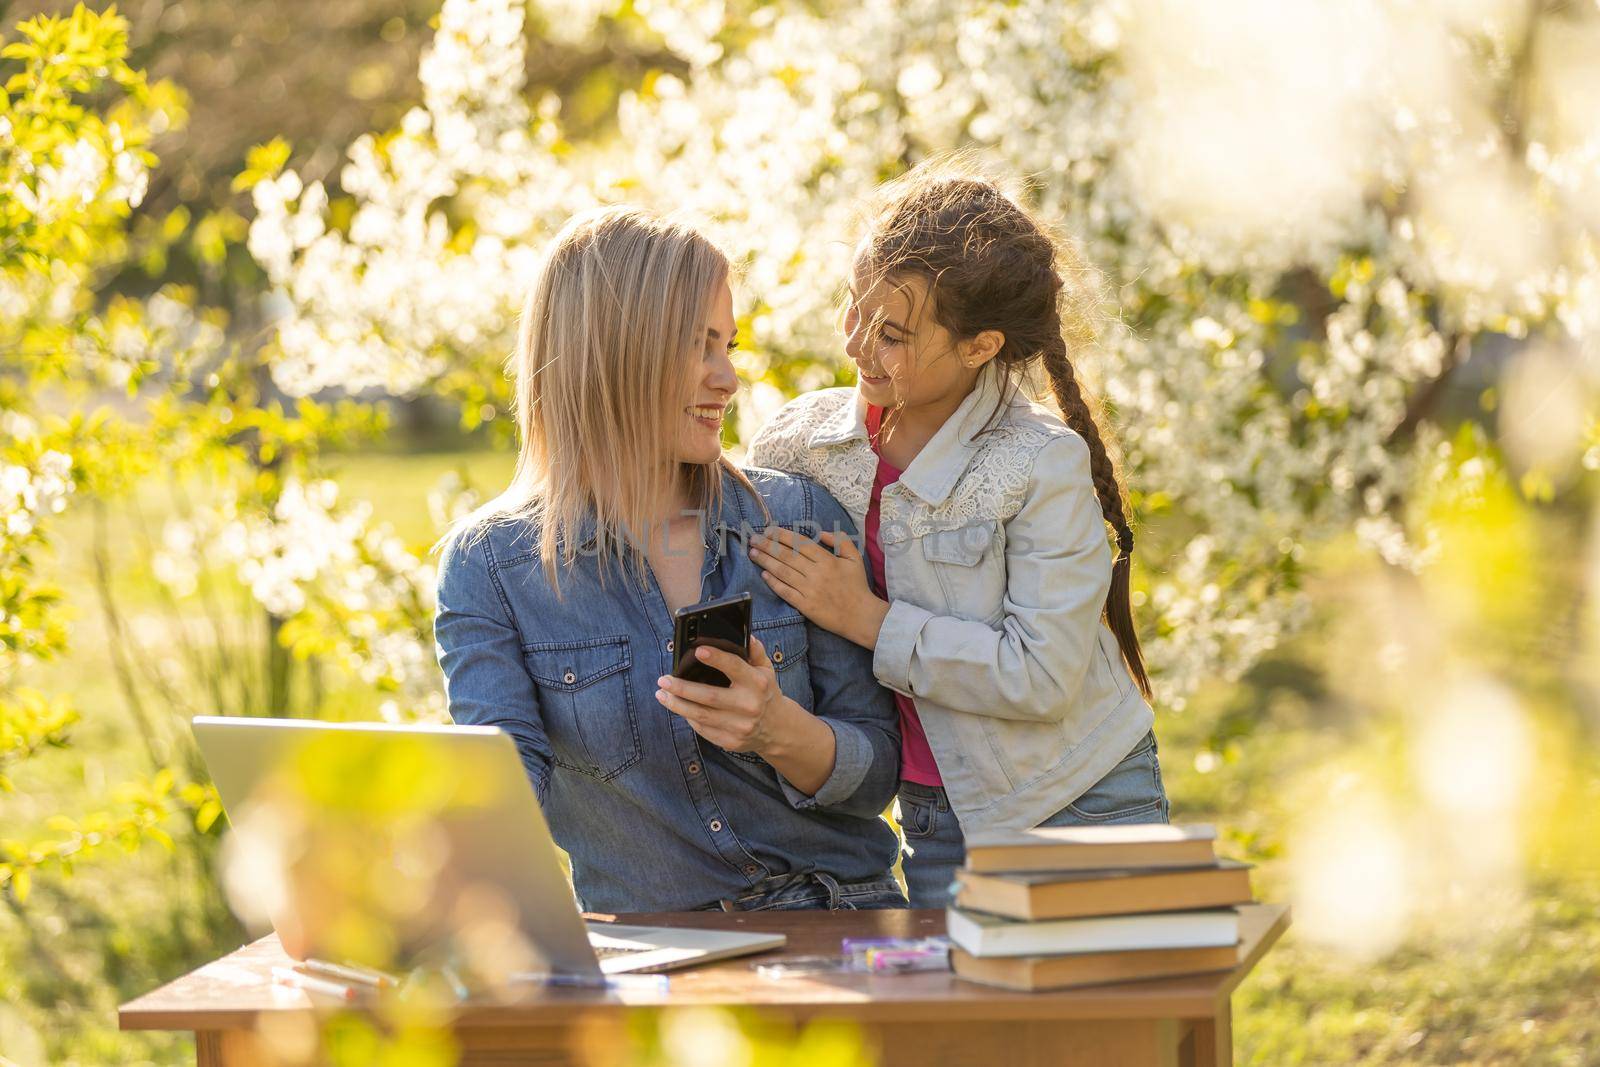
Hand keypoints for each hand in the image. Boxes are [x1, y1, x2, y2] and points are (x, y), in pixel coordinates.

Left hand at [655, 636, 792, 752]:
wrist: (777, 729)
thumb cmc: (765, 693)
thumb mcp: (766, 670)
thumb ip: (756, 652)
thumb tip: (746, 636)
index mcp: (757, 683)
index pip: (734, 667)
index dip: (716, 658)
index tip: (697, 650)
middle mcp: (749, 705)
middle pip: (709, 697)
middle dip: (682, 688)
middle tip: (663, 680)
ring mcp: (740, 726)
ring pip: (701, 715)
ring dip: (677, 705)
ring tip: (661, 694)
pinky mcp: (730, 741)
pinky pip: (703, 729)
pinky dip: (688, 718)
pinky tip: (678, 708)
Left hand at [748, 527, 888, 648]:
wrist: (860, 616)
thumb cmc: (857, 586)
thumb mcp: (855, 559)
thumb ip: (841, 541)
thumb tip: (822, 532)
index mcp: (827, 560)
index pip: (800, 543)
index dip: (782, 535)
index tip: (769, 530)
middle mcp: (816, 574)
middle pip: (787, 556)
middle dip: (768, 545)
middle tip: (754, 538)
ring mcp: (809, 590)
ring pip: (783, 572)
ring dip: (766, 561)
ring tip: (753, 553)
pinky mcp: (805, 606)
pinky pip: (785, 592)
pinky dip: (774, 583)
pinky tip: (764, 575)